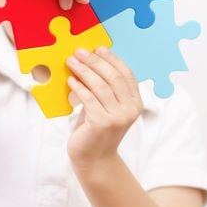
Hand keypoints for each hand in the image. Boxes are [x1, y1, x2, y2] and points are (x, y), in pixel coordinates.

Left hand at [65, 46, 142, 168]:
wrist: (94, 159)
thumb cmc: (95, 129)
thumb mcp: (104, 106)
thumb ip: (104, 89)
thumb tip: (90, 61)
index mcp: (135, 103)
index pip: (126, 74)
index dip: (112, 59)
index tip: (98, 48)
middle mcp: (130, 110)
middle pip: (113, 77)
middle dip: (95, 61)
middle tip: (80, 51)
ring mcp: (117, 117)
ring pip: (100, 86)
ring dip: (84, 70)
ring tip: (71, 61)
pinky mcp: (102, 123)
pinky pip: (89, 99)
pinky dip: (78, 87)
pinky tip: (71, 80)